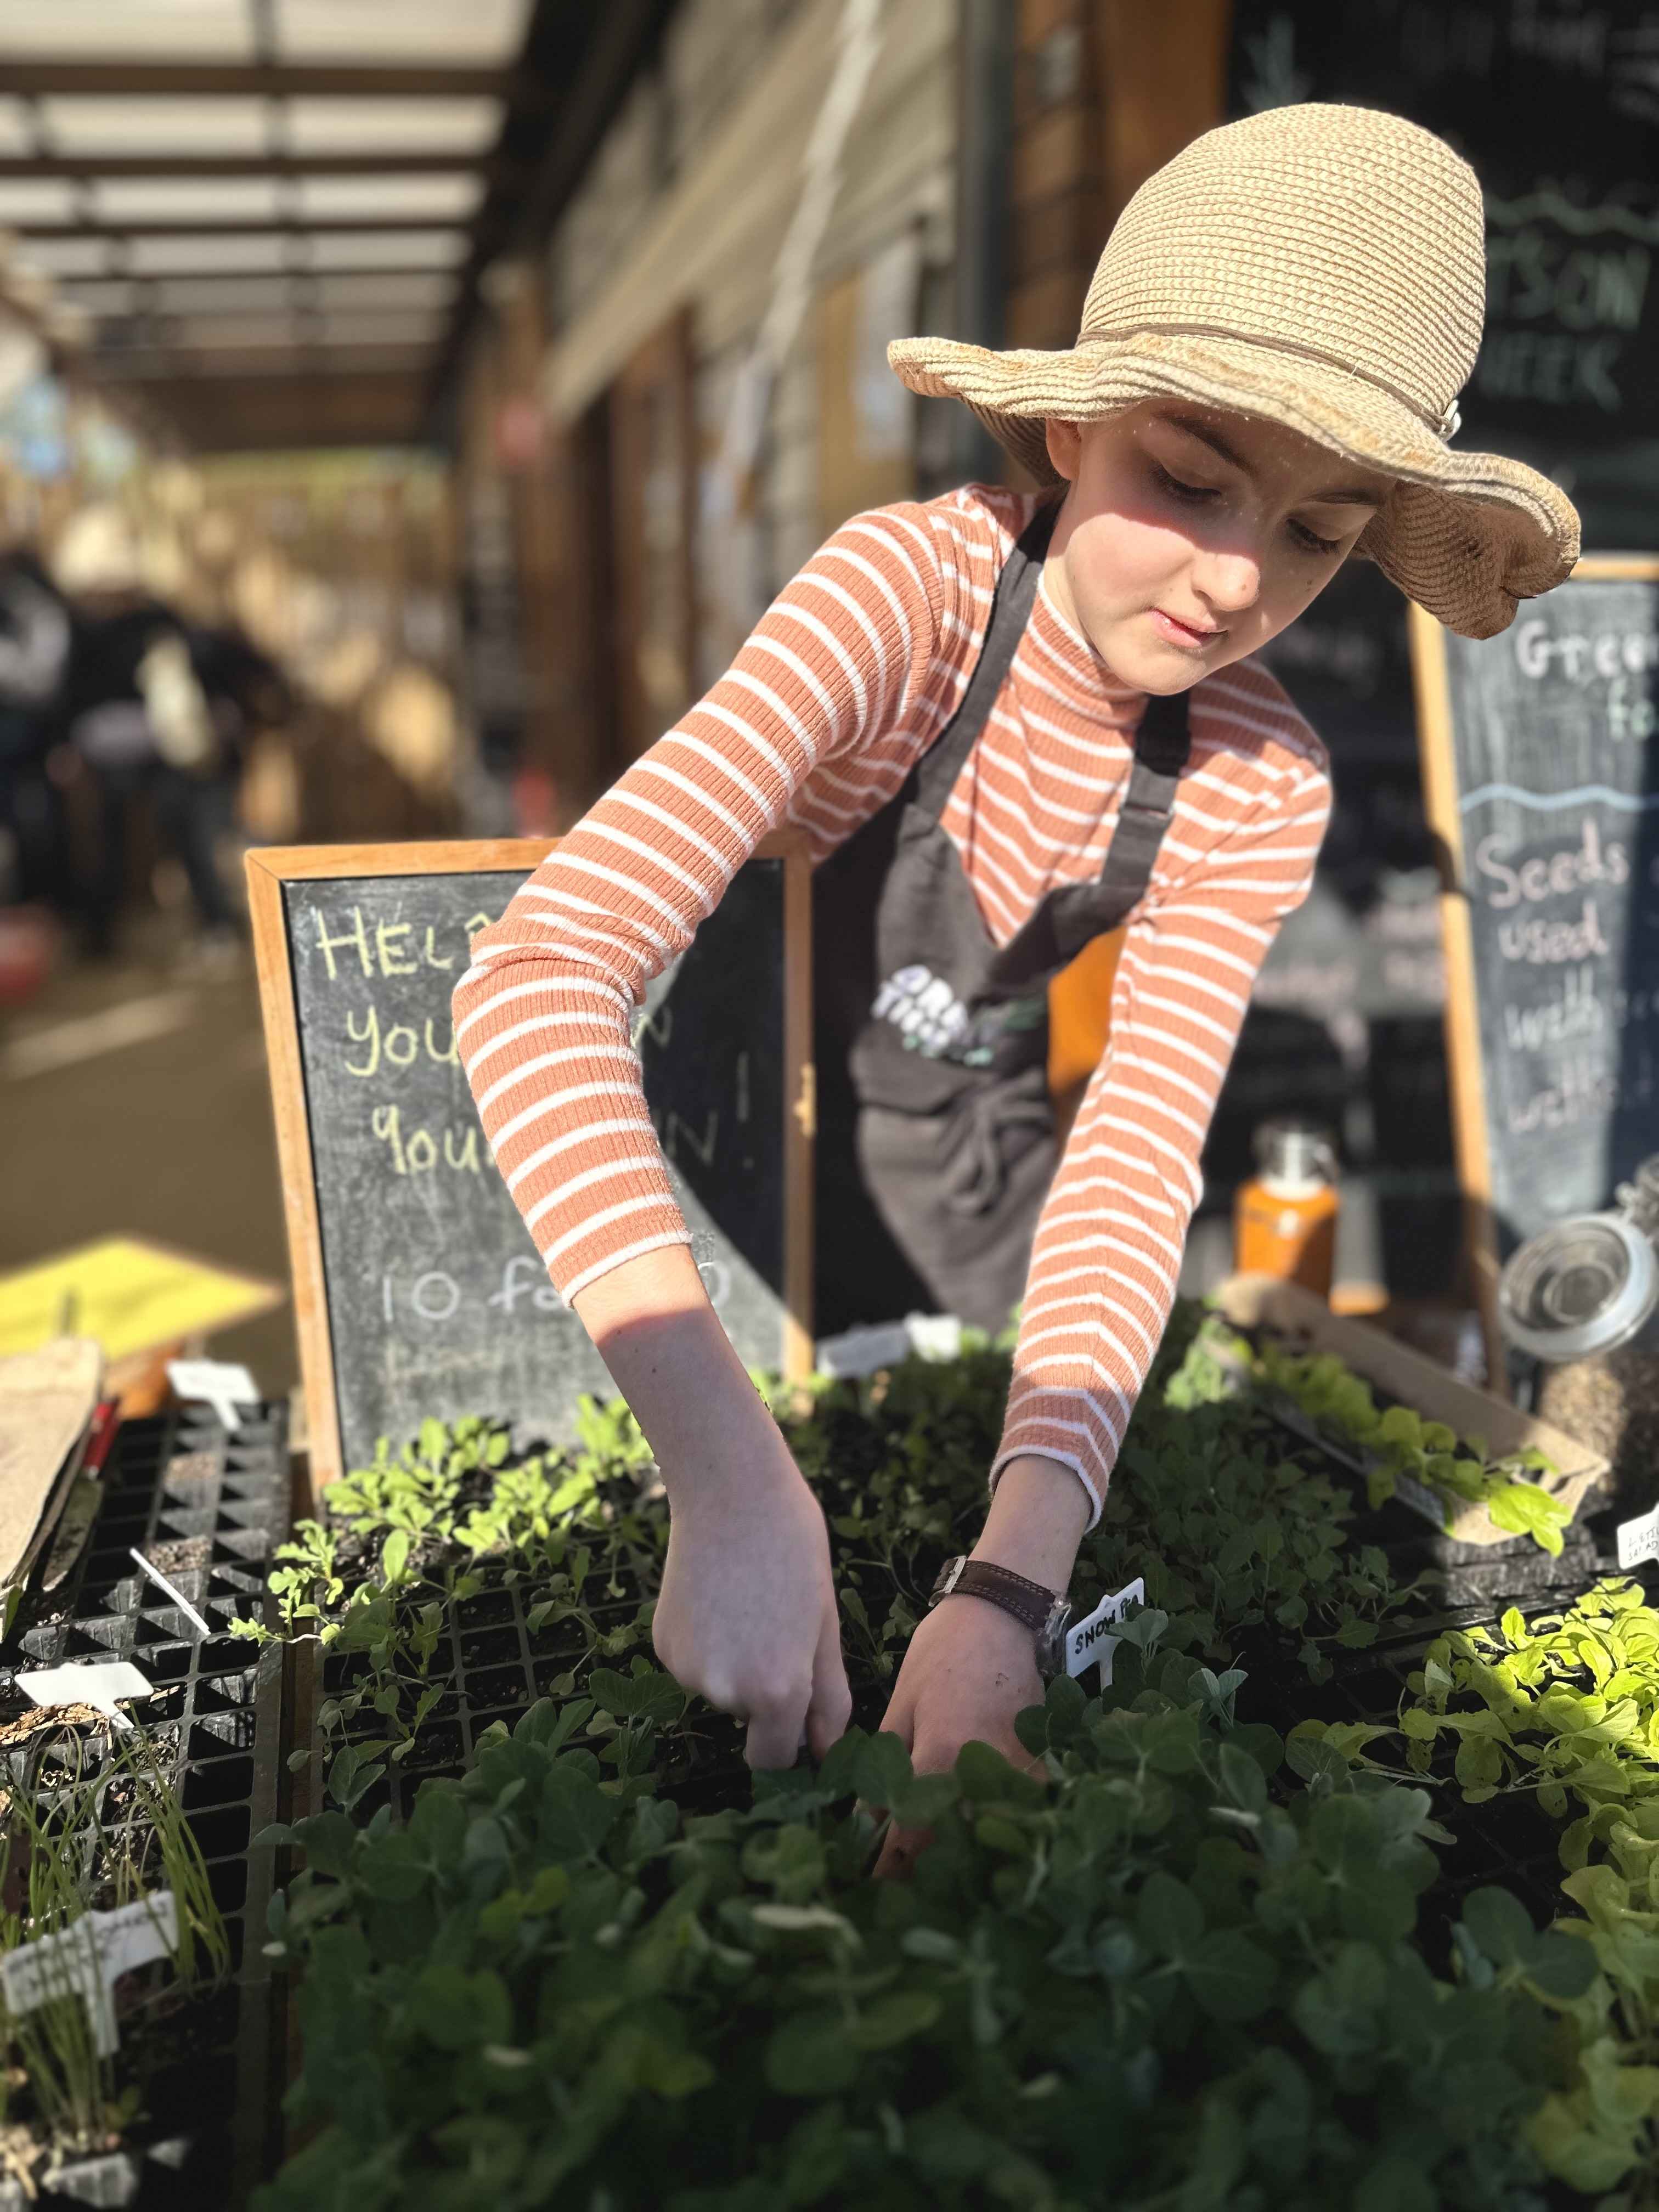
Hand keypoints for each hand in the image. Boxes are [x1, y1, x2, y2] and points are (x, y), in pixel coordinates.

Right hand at [652, 1436, 850, 1769]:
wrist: (730, 1492)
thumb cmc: (794, 1550)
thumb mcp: (826, 1625)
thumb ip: (828, 1697)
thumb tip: (824, 1750)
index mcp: (777, 1691)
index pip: (773, 1760)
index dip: (788, 1742)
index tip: (797, 1714)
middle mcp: (725, 1691)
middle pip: (749, 1719)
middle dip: (766, 1690)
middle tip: (779, 1625)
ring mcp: (687, 1669)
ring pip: (720, 1688)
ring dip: (735, 1663)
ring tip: (749, 1603)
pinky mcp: (662, 1646)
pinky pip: (694, 1663)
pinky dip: (708, 1644)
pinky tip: (718, 1597)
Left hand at [872, 1594, 1043, 1875]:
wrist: (1003, 1615)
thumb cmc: (942, 1653)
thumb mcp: (899, 1709)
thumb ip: (882, 1772)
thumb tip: (862, 1827)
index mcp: (939, 1759)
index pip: (907, 1840)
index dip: (884, 1873)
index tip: (866, 1895)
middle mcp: (983, 1777)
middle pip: (950, 1853)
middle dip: (921, 1879)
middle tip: (895, 1900)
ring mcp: (1021, 1777)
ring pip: (985, 1842)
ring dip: (958, 1865)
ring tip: (932, 1883)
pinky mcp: (1043, 1771)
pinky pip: (1014, 1819)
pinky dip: (992, 1836)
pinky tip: (974, 1846)